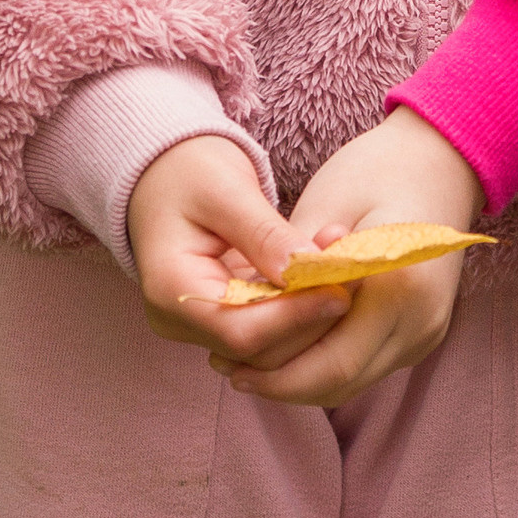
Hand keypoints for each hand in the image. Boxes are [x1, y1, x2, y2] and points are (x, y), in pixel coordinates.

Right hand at [126, 136, 344, 366]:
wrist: (164, 172)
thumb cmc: (188, 170)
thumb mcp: (226, 190)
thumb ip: (264, 233)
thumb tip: (308, 269)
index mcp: (171, 290)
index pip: (241, 330)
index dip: (295, 317)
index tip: (341, 289)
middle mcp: (180, 320)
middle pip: (258, 348)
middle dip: (310, 314)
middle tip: (352, 268)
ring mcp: (200, 324)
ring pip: (269, 344)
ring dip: (311, 309)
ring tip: (342, 259)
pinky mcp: (223, 317)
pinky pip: (268, 325)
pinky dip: (299, 302)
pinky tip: (325, 267)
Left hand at [205, 108, 485, 411]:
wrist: (442, 160)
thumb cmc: (376, 170)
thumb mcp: (323, 209)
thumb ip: (291, 272)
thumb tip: (246, 321)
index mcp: (398, 287)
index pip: (326, 362)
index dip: (270, 370)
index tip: (219, 357)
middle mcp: (420, 321)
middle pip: (336, 382)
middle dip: (277, 380)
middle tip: (224, 364)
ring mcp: (427, 333)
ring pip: (349, 383)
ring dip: (298, 376)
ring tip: (246, 359)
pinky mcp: (423, 334)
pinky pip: (365, 365)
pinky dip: (323, 361)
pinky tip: (288, 342)